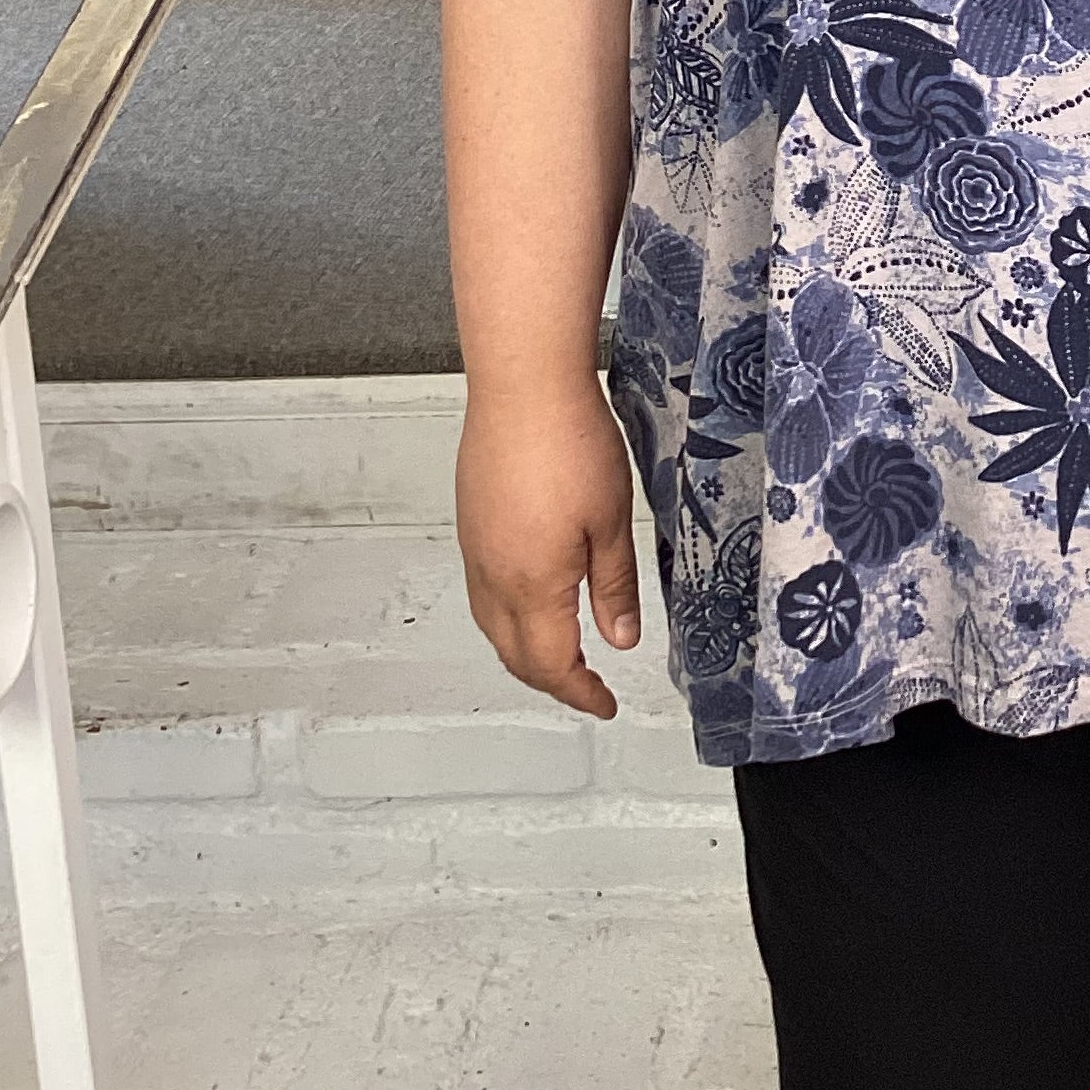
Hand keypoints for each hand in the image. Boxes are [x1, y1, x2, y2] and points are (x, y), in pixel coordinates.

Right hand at [456, 381, 642, 718]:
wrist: (523, 386)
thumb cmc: (571, 444)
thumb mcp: (611, 522)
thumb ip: (614, 587)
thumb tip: (619, 639)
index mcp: (531, 585)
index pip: (550, 664)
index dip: (579, 692)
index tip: (605, 703)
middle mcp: (493, 575)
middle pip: (513, 654)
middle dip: (549, 679)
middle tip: (587, 686)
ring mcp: (475, 548)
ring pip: (491, 625)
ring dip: (523, 651)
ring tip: (561, 653)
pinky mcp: (470, 523)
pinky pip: (482, 592)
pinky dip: (505, 617)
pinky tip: (531, 601)